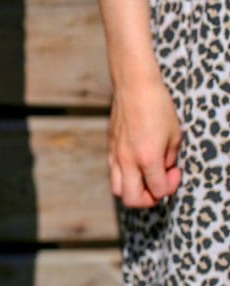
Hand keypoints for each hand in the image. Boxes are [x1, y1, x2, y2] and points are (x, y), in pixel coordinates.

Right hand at [108, 76, 182, 207]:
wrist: (134, 86)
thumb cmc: (158, 107)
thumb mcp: (175, 135)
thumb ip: (169, 158)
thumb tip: (164, 170)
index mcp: (147, 158)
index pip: (158, 190)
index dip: (171, 186)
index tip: (175, 171)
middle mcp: (128, 160)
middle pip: (132, 199)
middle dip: (149, 199)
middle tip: (159, 184)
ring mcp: (115, 154)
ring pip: (117, 189)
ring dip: (133, 189)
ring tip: (145, 177)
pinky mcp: (110, 147)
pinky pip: (114, 172)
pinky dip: (125, 176)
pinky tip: (136, 163)